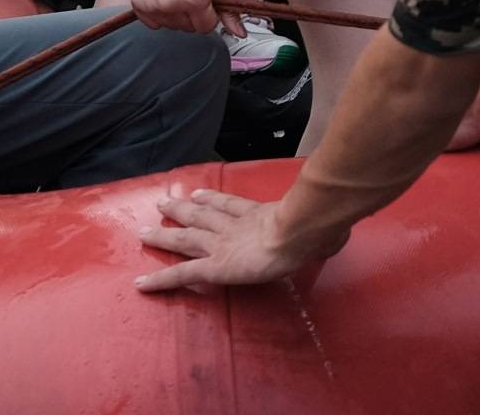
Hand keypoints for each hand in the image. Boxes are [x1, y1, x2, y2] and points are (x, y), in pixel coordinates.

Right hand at [126, 0, 239, 33]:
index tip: (206, 1)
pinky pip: (153, 23)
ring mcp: (153, 6)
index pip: (206, 28)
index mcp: (195, 0)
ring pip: (172, 27)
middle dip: (194, 15)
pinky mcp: (139, 4)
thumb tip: (240, 32)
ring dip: (177, 15)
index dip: (210, 15)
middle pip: (189, 28)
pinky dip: (160, 14)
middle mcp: (172, 5)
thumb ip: (231, 9)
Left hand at [134, 186, 345, 292]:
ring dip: (163, 235)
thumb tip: (339, 235)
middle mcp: (235, 226)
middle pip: (202, 215)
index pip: (231, 205)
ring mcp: (221, 244)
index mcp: (260, 215)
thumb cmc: (317, 225)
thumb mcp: (324, 224)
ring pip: (185, 238)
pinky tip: (141, 285)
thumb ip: (326, 231)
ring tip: (143, 231)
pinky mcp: (213, 266)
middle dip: (182, 209)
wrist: (300, 229)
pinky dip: (160, 280)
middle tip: (163, 203)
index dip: (214, 198)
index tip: (200, 193)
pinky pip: (181, 274)